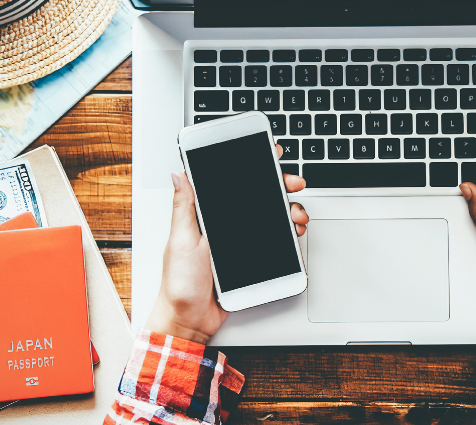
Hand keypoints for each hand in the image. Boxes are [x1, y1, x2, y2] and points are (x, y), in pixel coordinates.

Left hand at [145, 145, 309, 343]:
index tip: (268, 156)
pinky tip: (294, 230)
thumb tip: (179, 174)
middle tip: (292, 183)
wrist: (191, 320)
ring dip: (288, 210)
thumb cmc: (179, 283)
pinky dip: (287, 233)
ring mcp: (239, 242)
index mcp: (206, 215)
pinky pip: (273, 241)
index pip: (231, 185)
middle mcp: (225, 226)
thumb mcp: (181, 239)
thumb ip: (184, 206)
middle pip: (257, 197)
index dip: (251, 169)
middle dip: (278, 186)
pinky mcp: (250, 258)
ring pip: (270, 217)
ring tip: (296, 213)